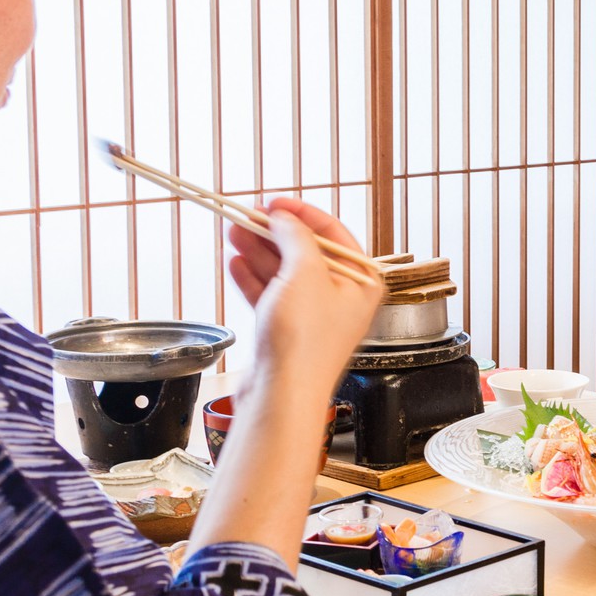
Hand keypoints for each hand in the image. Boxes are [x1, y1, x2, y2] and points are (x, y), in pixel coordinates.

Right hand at [227, 198, 383, 395]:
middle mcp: (342, 299)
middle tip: (247, 216)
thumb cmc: (304, 342)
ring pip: (284, 273)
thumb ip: (295, 237)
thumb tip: (285, 218)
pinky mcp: (289, 332)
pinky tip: (235, 263)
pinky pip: (271, 296)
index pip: (333, 233)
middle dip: (274, 232)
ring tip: (234, 233)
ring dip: (258, 251)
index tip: (275, 202)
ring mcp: (314, 316)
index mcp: (361, 282)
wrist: (283, 393)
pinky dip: (253, 278)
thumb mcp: (304, 272)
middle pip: (305, 252)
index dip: (301, 214)